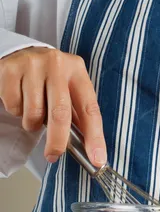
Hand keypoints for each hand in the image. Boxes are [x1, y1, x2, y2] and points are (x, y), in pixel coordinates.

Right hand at [0, 47, 105, 165]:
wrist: (20, 53)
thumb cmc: (49, 77)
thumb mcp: (68, 87)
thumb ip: (76, 112)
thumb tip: (87, 147)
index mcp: (77, 70)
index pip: (90, 108)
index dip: (95, 136)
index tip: (97, 159)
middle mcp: (57, 64)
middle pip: (60, 113)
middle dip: (58, 140)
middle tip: (54, 155)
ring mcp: (32, 65)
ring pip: (33, 113)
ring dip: (32, 123)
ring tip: (33, 112)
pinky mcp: (10, 70)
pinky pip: (14, 106)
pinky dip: (17, 111)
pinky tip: (20, 99)